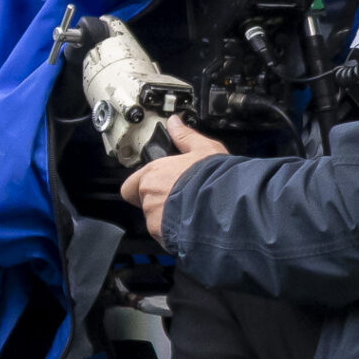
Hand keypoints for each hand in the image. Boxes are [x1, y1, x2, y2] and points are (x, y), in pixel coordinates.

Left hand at [120, 118, 227, 243]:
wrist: (226, 206)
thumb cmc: (214, 178)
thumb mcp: (203, 149)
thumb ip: (185, 136)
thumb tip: (175, 122)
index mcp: (153, 172)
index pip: (131, 185)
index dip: (142, 187)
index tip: (157, 186)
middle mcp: (149, 196)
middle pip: (145, 203)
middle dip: (159, 203)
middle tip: (180, 199)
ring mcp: (154, 218)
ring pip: (155, 221)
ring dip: (168, 218)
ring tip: (190, 212)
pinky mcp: (163, 236)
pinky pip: (165, 236)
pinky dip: (175, 233)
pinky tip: (192, 225)